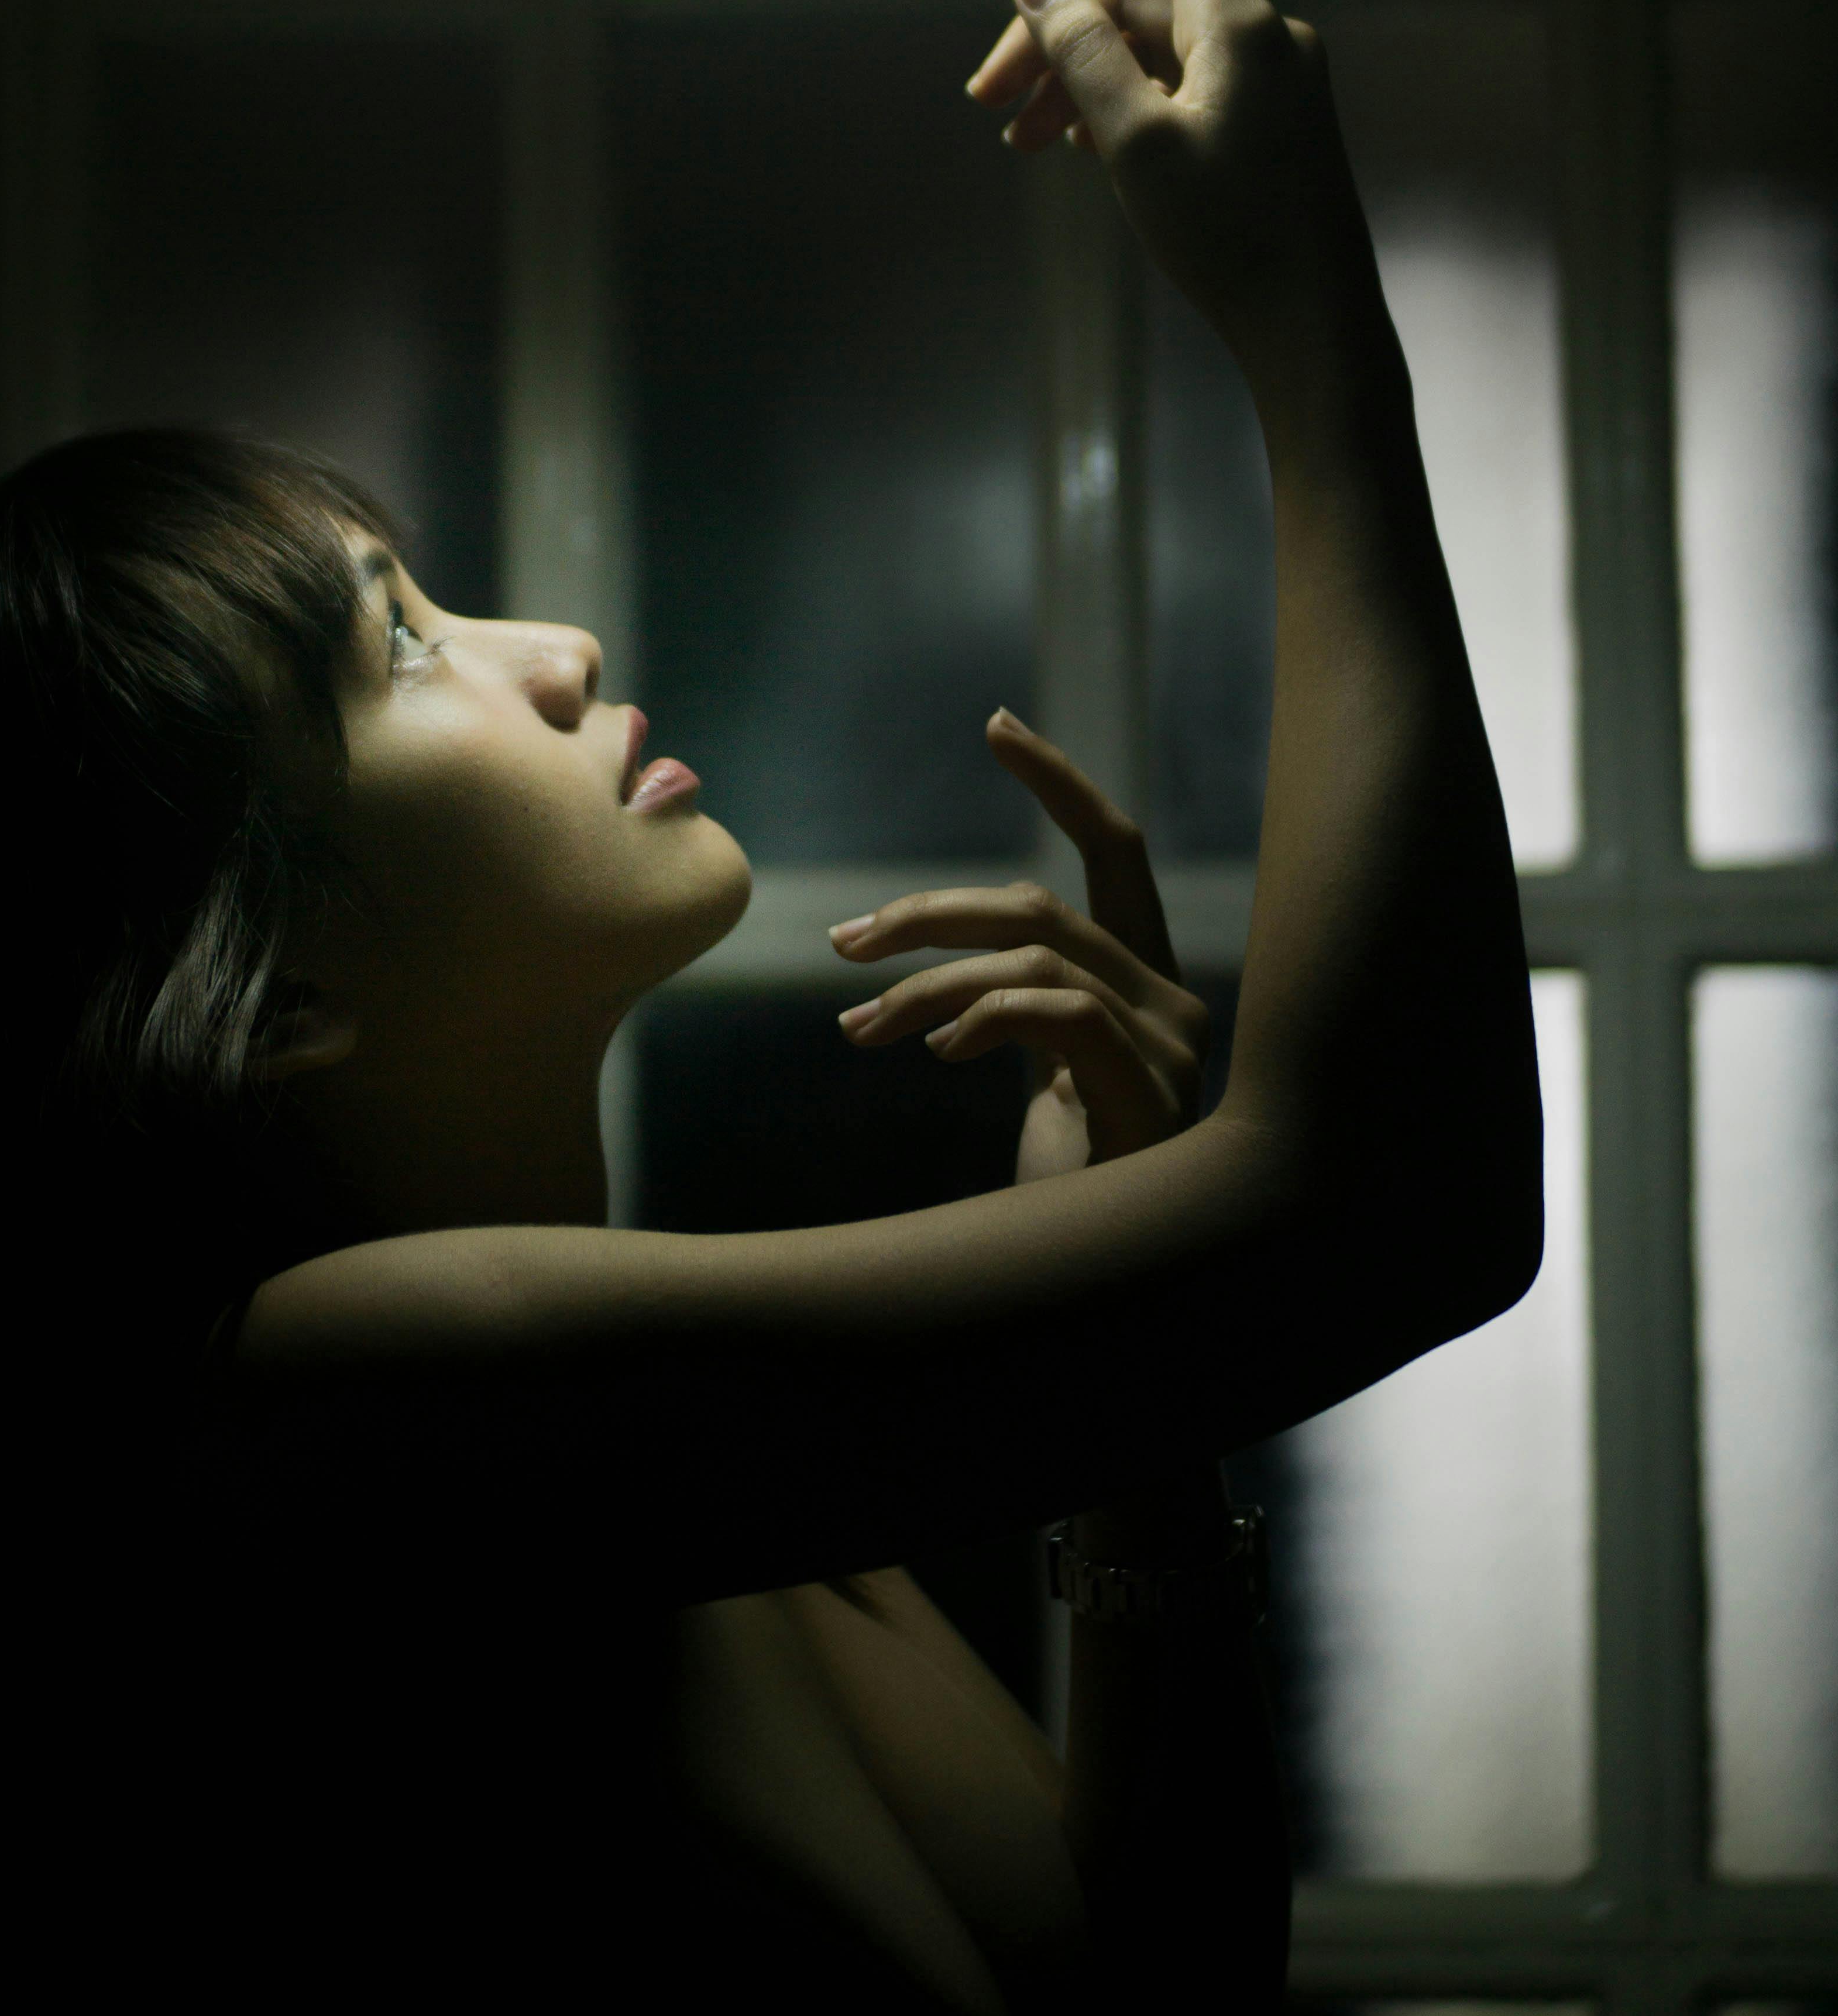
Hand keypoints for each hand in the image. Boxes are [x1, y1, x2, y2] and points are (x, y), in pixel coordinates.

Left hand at [830, 711, 1208, 1181]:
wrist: (1107, 1291)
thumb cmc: (1067, 1194)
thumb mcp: (1037, 1082)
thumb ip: (1007, 1018)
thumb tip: (907, 991)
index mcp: (1143, 985)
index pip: (1115, 854)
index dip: (1060, 783)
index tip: (996, 724)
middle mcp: (1172, 1002)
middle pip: (1041, 907)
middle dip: (929, 916)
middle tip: (843, 946)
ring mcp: (1172, 1046)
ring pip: (1034, 956)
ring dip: (928, 986)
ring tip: (863, 1030)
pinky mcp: (1154, 1090)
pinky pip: (1060, 1012)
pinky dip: (983, 1017)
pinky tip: (937, 1054)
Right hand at [965, 0, 1377, 360]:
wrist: (1312, 330)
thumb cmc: (1230, 238)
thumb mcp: (1133, 142)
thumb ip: (1080, 50)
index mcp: (1237, 24)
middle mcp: (1262, 35)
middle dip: (1053, 36)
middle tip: (986, 102)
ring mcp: (1272, 79)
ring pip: (1153, 48)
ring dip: (1081, 80)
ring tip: (1022, 142)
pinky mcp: (1270, 122)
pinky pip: (1181, 84)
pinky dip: (1124, 104)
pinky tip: (1084, 150)